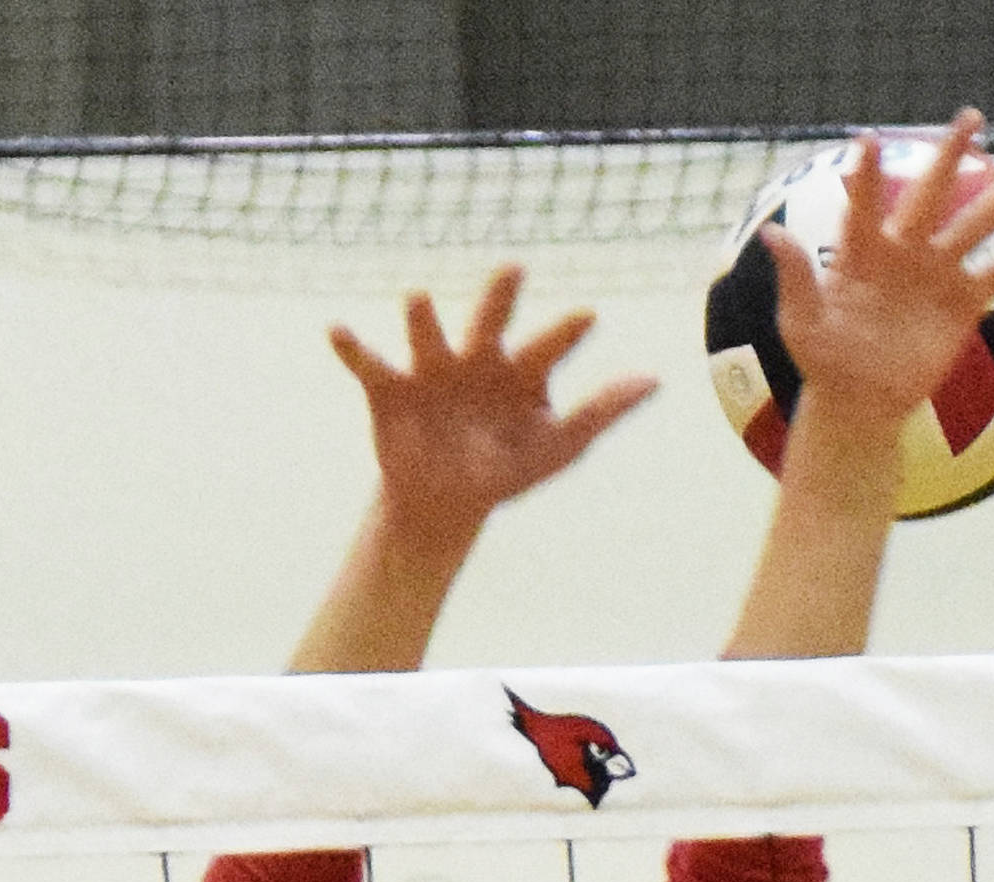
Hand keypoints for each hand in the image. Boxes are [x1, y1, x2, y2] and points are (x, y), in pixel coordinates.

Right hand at [329, 274, 656, 567]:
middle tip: (514, 268)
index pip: (548, 347)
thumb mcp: (558, 446)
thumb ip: (602, 411)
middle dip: (499, 295)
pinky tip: (337, 331)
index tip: (591, 316)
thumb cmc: (508, 466)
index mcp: (519, 369)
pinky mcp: (389, 386)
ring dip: (421, 316)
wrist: (446, 500)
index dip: (567, 333)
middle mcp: (475, 356)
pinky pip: (366, 362)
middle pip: (489, 319)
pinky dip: (351, 346)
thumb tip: (656, 379)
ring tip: (417, 297)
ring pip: (427, 333)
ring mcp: (430, 367)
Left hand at [766, 110, 993, 432]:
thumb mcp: (801, 324)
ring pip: (981, 221)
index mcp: (864, 251)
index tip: (869, 140)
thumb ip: (795, 277)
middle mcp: (906, 251)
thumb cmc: (825, 364)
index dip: (869, 174)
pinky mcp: (966, 301)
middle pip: (935, 192)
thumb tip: (771, 234)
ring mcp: (939, 273)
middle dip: (953, 153)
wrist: (861, 404)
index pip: (866, 203)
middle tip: (971, 115)